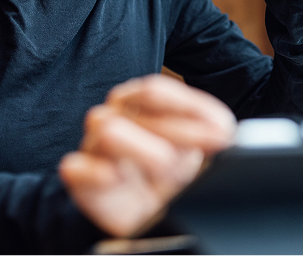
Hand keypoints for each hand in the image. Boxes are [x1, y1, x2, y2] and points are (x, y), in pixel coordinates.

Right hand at [59, 75, 236, 237]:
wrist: (146, 212)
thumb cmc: (170, 171)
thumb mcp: (199, 146)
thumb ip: (211, 129)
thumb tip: (226, 131)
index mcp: (136, 101)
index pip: (155, 91)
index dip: (191, 108)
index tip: (222, 131)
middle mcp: (112, 116)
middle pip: (138, 109)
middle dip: (182, 132)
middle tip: (206, 154)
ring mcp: (93, 146)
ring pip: (109, 131)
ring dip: (147, 152)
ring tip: (169, 173)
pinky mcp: (80, 178)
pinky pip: (76, 167)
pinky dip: (99, 173)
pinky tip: (119, 179)